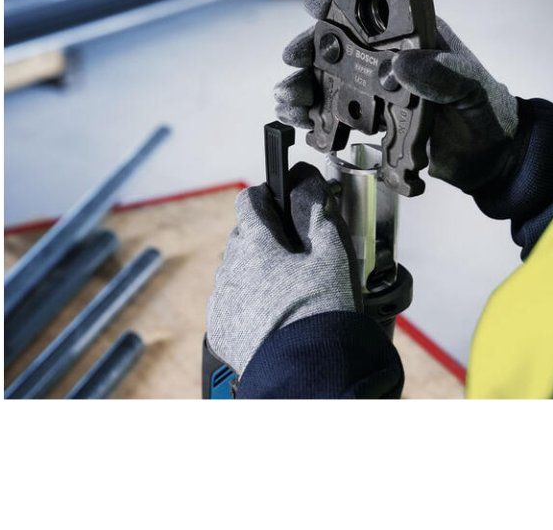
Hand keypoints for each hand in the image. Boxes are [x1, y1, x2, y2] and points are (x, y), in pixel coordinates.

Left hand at [206, 162, 358, 375]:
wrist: (307, 372)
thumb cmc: (321, 313)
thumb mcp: (332, 254)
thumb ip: (317, 211)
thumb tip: (308, 181)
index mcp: (254, 243)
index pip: (248, 200)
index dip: (268, 197)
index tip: (283, 204)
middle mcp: (229, 268)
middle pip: (243, 236)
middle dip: (266, 238)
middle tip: (297, 254)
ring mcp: (222, 300)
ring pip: (236, 270)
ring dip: (256, 271)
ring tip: (289, 290)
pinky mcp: (220, 328)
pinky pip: (231, 302)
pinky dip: (248, 302)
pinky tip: (275, 313)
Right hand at [274, 0, 518, 192]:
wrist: (492, 160)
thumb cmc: (490, 113)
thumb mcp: (472, 89)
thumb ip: (443, 75)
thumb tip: (402, 65)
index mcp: (415, 38)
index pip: (372, 11)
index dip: (339, 5)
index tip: (314, 10)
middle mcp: (390, 59)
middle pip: (339, 45)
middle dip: (309, 51)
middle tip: (293, 62)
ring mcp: (378, 90)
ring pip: (330, 80)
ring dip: (304, 87)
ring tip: (290, 101)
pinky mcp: (373, 120)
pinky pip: (335, 115)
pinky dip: (314, 118)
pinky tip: (302, 124)